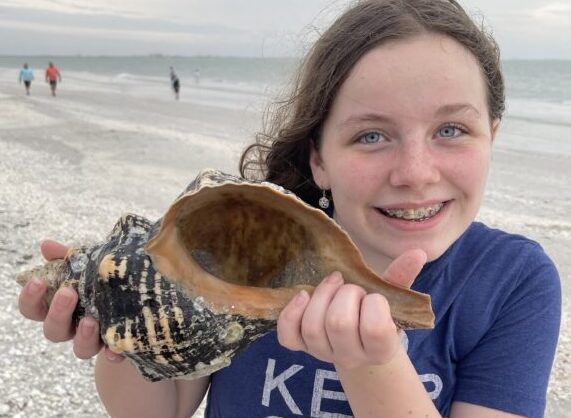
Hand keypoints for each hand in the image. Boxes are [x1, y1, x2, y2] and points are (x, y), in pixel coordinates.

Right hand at [18, 239, 122, 361]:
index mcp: (61, 307)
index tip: (38, 281)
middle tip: (68, 293)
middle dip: (58, 313)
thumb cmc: (106, 281)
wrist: (141, 298)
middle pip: (53, 331)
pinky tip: (116, 349)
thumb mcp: (92, 264)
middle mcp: (73, 327)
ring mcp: (95, 340)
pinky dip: (113, 354)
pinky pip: (112, 356)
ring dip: (83, 336)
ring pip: (80, 349)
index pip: (34, 309)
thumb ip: (70, 257)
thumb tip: (47, 245)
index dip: (30, 298)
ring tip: (90, 320)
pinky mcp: (117, 346)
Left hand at [277, 249, 426, 368]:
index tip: (374, 296)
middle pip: (339, 324)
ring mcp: (323, 353)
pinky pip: (288, 336)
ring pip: (313, 327)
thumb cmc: (375, 313)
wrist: (357, 339)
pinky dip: (292, 313)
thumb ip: (401, 277)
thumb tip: (417, 252)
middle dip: (345, 294)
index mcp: (381, 348)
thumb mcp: (392, 298)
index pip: (375, 329)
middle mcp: (351, 356)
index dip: (373, 303)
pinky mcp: (301, 347)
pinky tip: (302, 295)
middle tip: (351, 288)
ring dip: (321, 296)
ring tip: (332, 284)